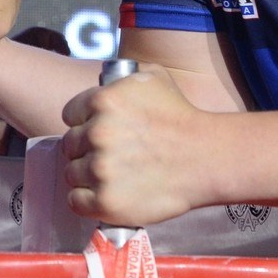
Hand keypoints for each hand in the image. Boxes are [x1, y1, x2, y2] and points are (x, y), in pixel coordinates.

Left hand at [60, 67, 200, 225]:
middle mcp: (97, 133)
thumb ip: (122, 76)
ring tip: (112, 176)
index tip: (98, 132)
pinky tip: (104, 195)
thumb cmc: (182, 117)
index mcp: (103, 101)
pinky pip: (76, 201)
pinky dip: (87, 200)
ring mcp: (100, 169)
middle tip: (110, 156)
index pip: (70, 115)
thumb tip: (104, 80)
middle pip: (70, 145)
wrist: (207, 158)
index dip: (83, 123)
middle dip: (86, 150)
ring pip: (72, 173)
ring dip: (86, 176)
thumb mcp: (153, 78)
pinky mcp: (106, 201)